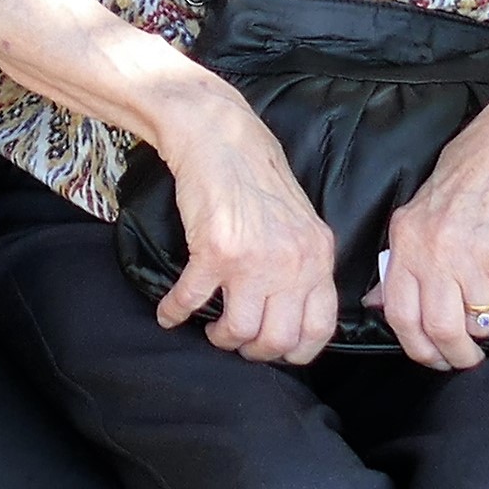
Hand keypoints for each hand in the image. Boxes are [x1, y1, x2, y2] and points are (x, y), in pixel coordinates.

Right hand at [142, 82, 339, 364]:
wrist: (221, 137)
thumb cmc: (256, 176)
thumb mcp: (301, 222)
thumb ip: (304, 263)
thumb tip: (295, 309)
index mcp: (318, 256)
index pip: (320, 329)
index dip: (295, 351)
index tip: (276, 350)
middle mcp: (292, 262)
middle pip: (277, 339)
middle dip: (253, 350)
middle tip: (238, 340)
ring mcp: (254, 259)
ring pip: (239, 329)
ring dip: (220, 337)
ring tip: (211, 328)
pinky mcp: (214, 251)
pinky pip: (191, 300)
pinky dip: (175, 312)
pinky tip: (169, 313)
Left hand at [371, 76, 488, 371]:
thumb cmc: (467, 176)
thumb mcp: (418, 212)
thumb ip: (400, 261)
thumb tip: (377, 305)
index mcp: (407, 240)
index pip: (399, 313)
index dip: (416, 347)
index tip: (433, 357)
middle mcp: (437, 252)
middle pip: (440, 329)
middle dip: (455, 355)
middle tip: (467, 358)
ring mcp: (476, 257)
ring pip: (481, 323)